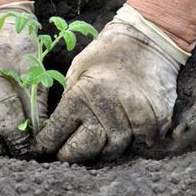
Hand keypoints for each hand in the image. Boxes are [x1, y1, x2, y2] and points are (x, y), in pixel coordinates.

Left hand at [34, 5, 189, 162]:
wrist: (149, 41)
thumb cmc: (107, 54)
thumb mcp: (78, 70)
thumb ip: (69, 99)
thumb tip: (56, 128)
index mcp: (83, 95)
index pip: (58, 131)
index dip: (47, 143)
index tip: (41, 150)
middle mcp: (108, 110)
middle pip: (84, 149)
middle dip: (70, 154)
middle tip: (63, 154)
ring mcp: (134, 119)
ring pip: (111, 151)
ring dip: (99, 150)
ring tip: (91, 144)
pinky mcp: (155, 124)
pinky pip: (136, 146)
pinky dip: (126, 144)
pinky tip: (117, 135)